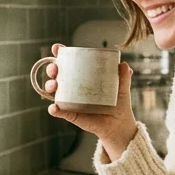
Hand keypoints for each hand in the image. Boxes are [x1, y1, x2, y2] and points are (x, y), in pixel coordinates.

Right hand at [41, 43, 139, 159]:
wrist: (119, 125)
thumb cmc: (118, 104)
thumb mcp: (122, 89)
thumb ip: (123, 77)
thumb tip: (124, 65)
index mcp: (83, 78)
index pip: (69, 63)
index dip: (60, 54)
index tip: (57, 48)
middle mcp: (74, 88)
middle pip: (58, 75)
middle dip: (52, 68)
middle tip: (55, 68)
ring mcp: (71, 101)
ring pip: (55, 92)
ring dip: (50, 86)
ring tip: (53, 85)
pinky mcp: (72, 115)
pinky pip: (60, 111)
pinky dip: (54, 109)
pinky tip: (54, 107)